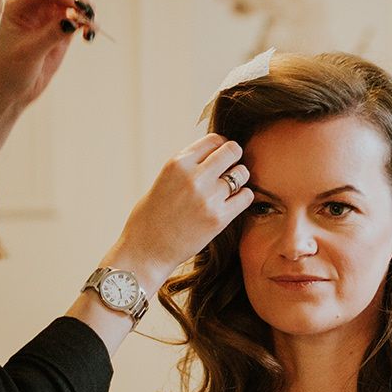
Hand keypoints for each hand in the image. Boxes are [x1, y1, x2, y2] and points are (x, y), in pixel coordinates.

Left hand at [0, 0, 96, 160]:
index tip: (77, 7)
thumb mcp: (29, 53)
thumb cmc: (11, 71)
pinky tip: (89, 35)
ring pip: (73, 1)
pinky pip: (79, 20)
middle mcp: (34, 7)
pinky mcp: (61, 31)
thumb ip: (50, 34)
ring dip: (86, 9)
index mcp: (18, 5)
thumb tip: (73, 19)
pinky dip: (88, 24)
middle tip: (88, 12)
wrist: (13, 91)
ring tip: (91, 26)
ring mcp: (49, 18)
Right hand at [108, 134, 253, 292]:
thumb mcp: (164, 180)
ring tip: (229, 189)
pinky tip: (232, 203)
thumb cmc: (152, 217)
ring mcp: (208, 197)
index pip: (214, 140)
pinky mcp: (218, 219)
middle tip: (229, 170)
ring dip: (239, 179)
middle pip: (232, 150)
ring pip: (241, 173)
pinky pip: (246, 196)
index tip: (218, 158)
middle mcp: (194, 176)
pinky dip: (242, 198)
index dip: (219, 148)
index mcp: (177, 163)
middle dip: (234, 158)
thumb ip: (187, 167)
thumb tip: (212, 157)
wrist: (146, 251)